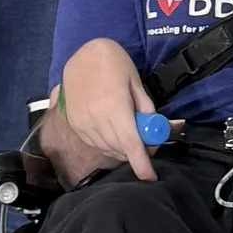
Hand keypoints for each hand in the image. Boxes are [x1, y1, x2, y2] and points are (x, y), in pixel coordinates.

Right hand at [53, 37, 161, 182]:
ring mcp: (83, 124)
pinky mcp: (75, 126)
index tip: (150, 177)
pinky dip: (109, 145)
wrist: (82, 55)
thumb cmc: (114, 64)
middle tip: (149, 141)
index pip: (130, 143)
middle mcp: (96, 120)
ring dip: (123, 150)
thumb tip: (156, 129)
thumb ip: (145, 108)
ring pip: (108, 150)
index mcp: (115, 107)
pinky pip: (96, 144)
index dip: (141, 163)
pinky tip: (115, 133)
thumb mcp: (135, 81)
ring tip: (132, 133)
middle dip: (137, 153)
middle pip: (121, 150)